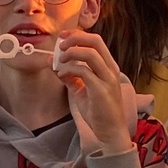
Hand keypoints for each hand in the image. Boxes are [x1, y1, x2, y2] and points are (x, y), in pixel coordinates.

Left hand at [51, 30, 132, 152]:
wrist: (110, 132)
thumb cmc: (98, 112)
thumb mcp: (82, 91)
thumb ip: (71, 78)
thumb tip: (56, 67)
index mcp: (108, 66)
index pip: (95, 41)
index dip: (78, 35)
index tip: (63, 37)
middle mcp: (110, 69)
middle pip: (95, 41)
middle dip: (75, 38)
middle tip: (60, 44)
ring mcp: (108, 79)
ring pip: (90, 53)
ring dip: (71, 52)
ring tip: (60, 60)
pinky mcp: (101, 90)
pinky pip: (84, 72)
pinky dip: (70, 69)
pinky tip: (62, 75)